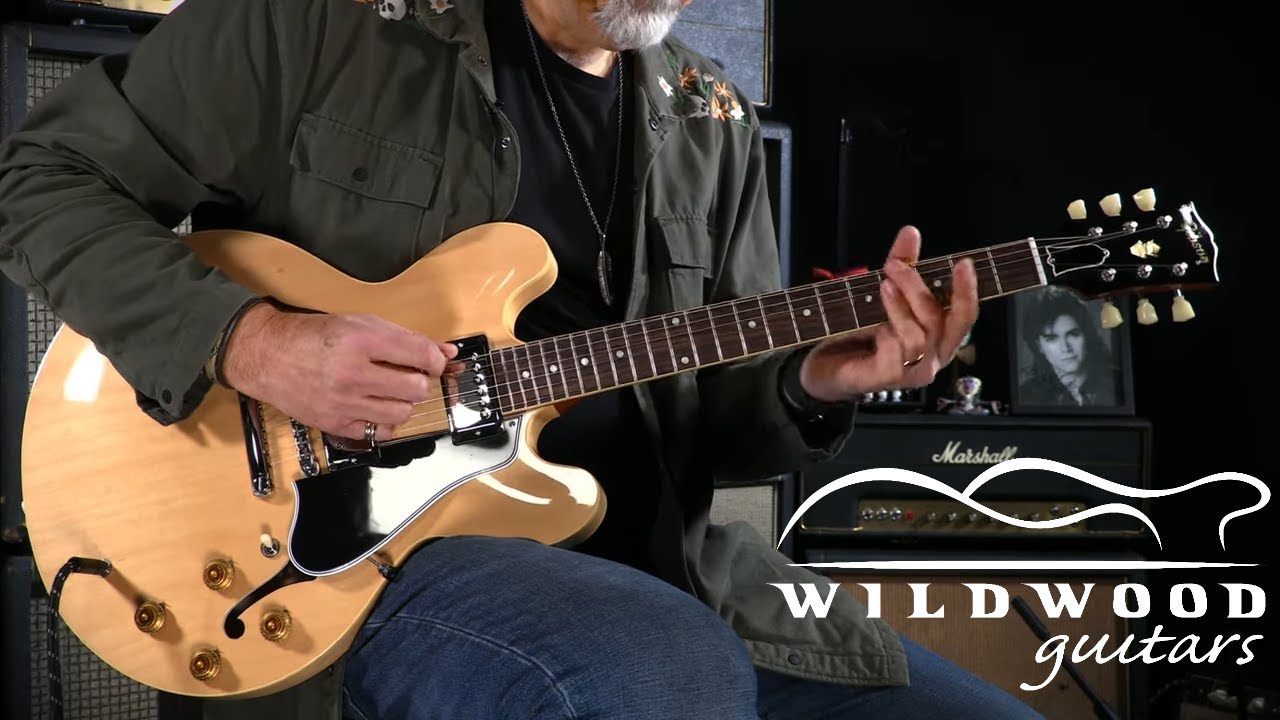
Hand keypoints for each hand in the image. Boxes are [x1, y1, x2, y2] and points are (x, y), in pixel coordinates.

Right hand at [220, 303, 457, 439]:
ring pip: (402, 413)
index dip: (435, 360)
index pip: (421, 356)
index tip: (432, 362)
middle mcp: (353, 373)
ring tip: (390, 391)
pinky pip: (379, 432)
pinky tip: (375, 407)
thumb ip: (405, 338)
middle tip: (408, 375)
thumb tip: (446, 352)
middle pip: (416, 388)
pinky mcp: (335, 424)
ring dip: (403, 402)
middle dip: (419, 381)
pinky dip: (384, 421)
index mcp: (361, 340)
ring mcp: (344, 402)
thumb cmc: (314, 335)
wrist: (267, 355)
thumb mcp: (360, 324)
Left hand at [799, 226, 977, 401]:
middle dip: (919, 288)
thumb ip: (902, 264)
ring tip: (883, 286)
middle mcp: (933, 356)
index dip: (967, 290)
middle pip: (943, 322)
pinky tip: (873, 328)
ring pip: (919, 336)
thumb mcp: (883, 292)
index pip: (965, 315)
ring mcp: (914, 372)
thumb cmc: (861, 332)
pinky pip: (896, 355)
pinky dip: (885, 335)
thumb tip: (910, 232)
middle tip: (895, 265)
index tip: (963, 263)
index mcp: (940, 336)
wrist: (826, 366)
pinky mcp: (890, 380)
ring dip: (900, 307)